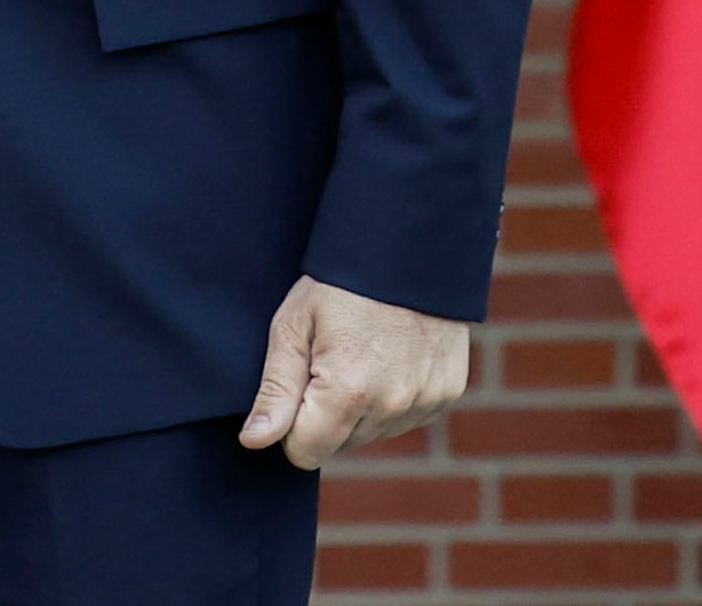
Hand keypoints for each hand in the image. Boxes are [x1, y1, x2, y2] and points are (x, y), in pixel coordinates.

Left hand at [237, 277, 469, 467]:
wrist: (407, 247)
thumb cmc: (339, 283)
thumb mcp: (293, 325)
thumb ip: (275, 389)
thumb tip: (254, 441)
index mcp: (348, 391)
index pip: (305, 453)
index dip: (291, 423)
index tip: (298, 383)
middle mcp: (391, 405)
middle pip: (339, 445)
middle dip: (326, 415)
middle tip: (330, 358)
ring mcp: (424, 401)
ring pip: (373, 434)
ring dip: (360, 408)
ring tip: (361, 354)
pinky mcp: (446, 394)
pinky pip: (406, 418)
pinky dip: (393, 398)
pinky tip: (390, 357)